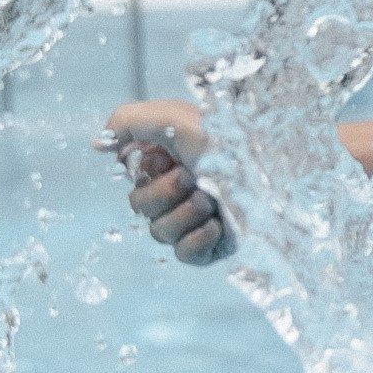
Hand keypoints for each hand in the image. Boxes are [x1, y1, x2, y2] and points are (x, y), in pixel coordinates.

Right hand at [103, 100, 231, 265]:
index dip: (146, 171)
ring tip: (211, 199)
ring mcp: (195, 220)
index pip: (133, 177)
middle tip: (193, 177)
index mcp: (170, 160)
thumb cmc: (229, 140)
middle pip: (139, 206)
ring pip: (159, 232)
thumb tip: (97, 144)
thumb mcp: (174, 118)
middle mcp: (180, 190)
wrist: (276, 171)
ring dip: (184, 214)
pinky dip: (198, 240)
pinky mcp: (212, 246)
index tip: (166, 157)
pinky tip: (218, 223)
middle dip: (164, 192)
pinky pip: (184, 255)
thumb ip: (127, 121)